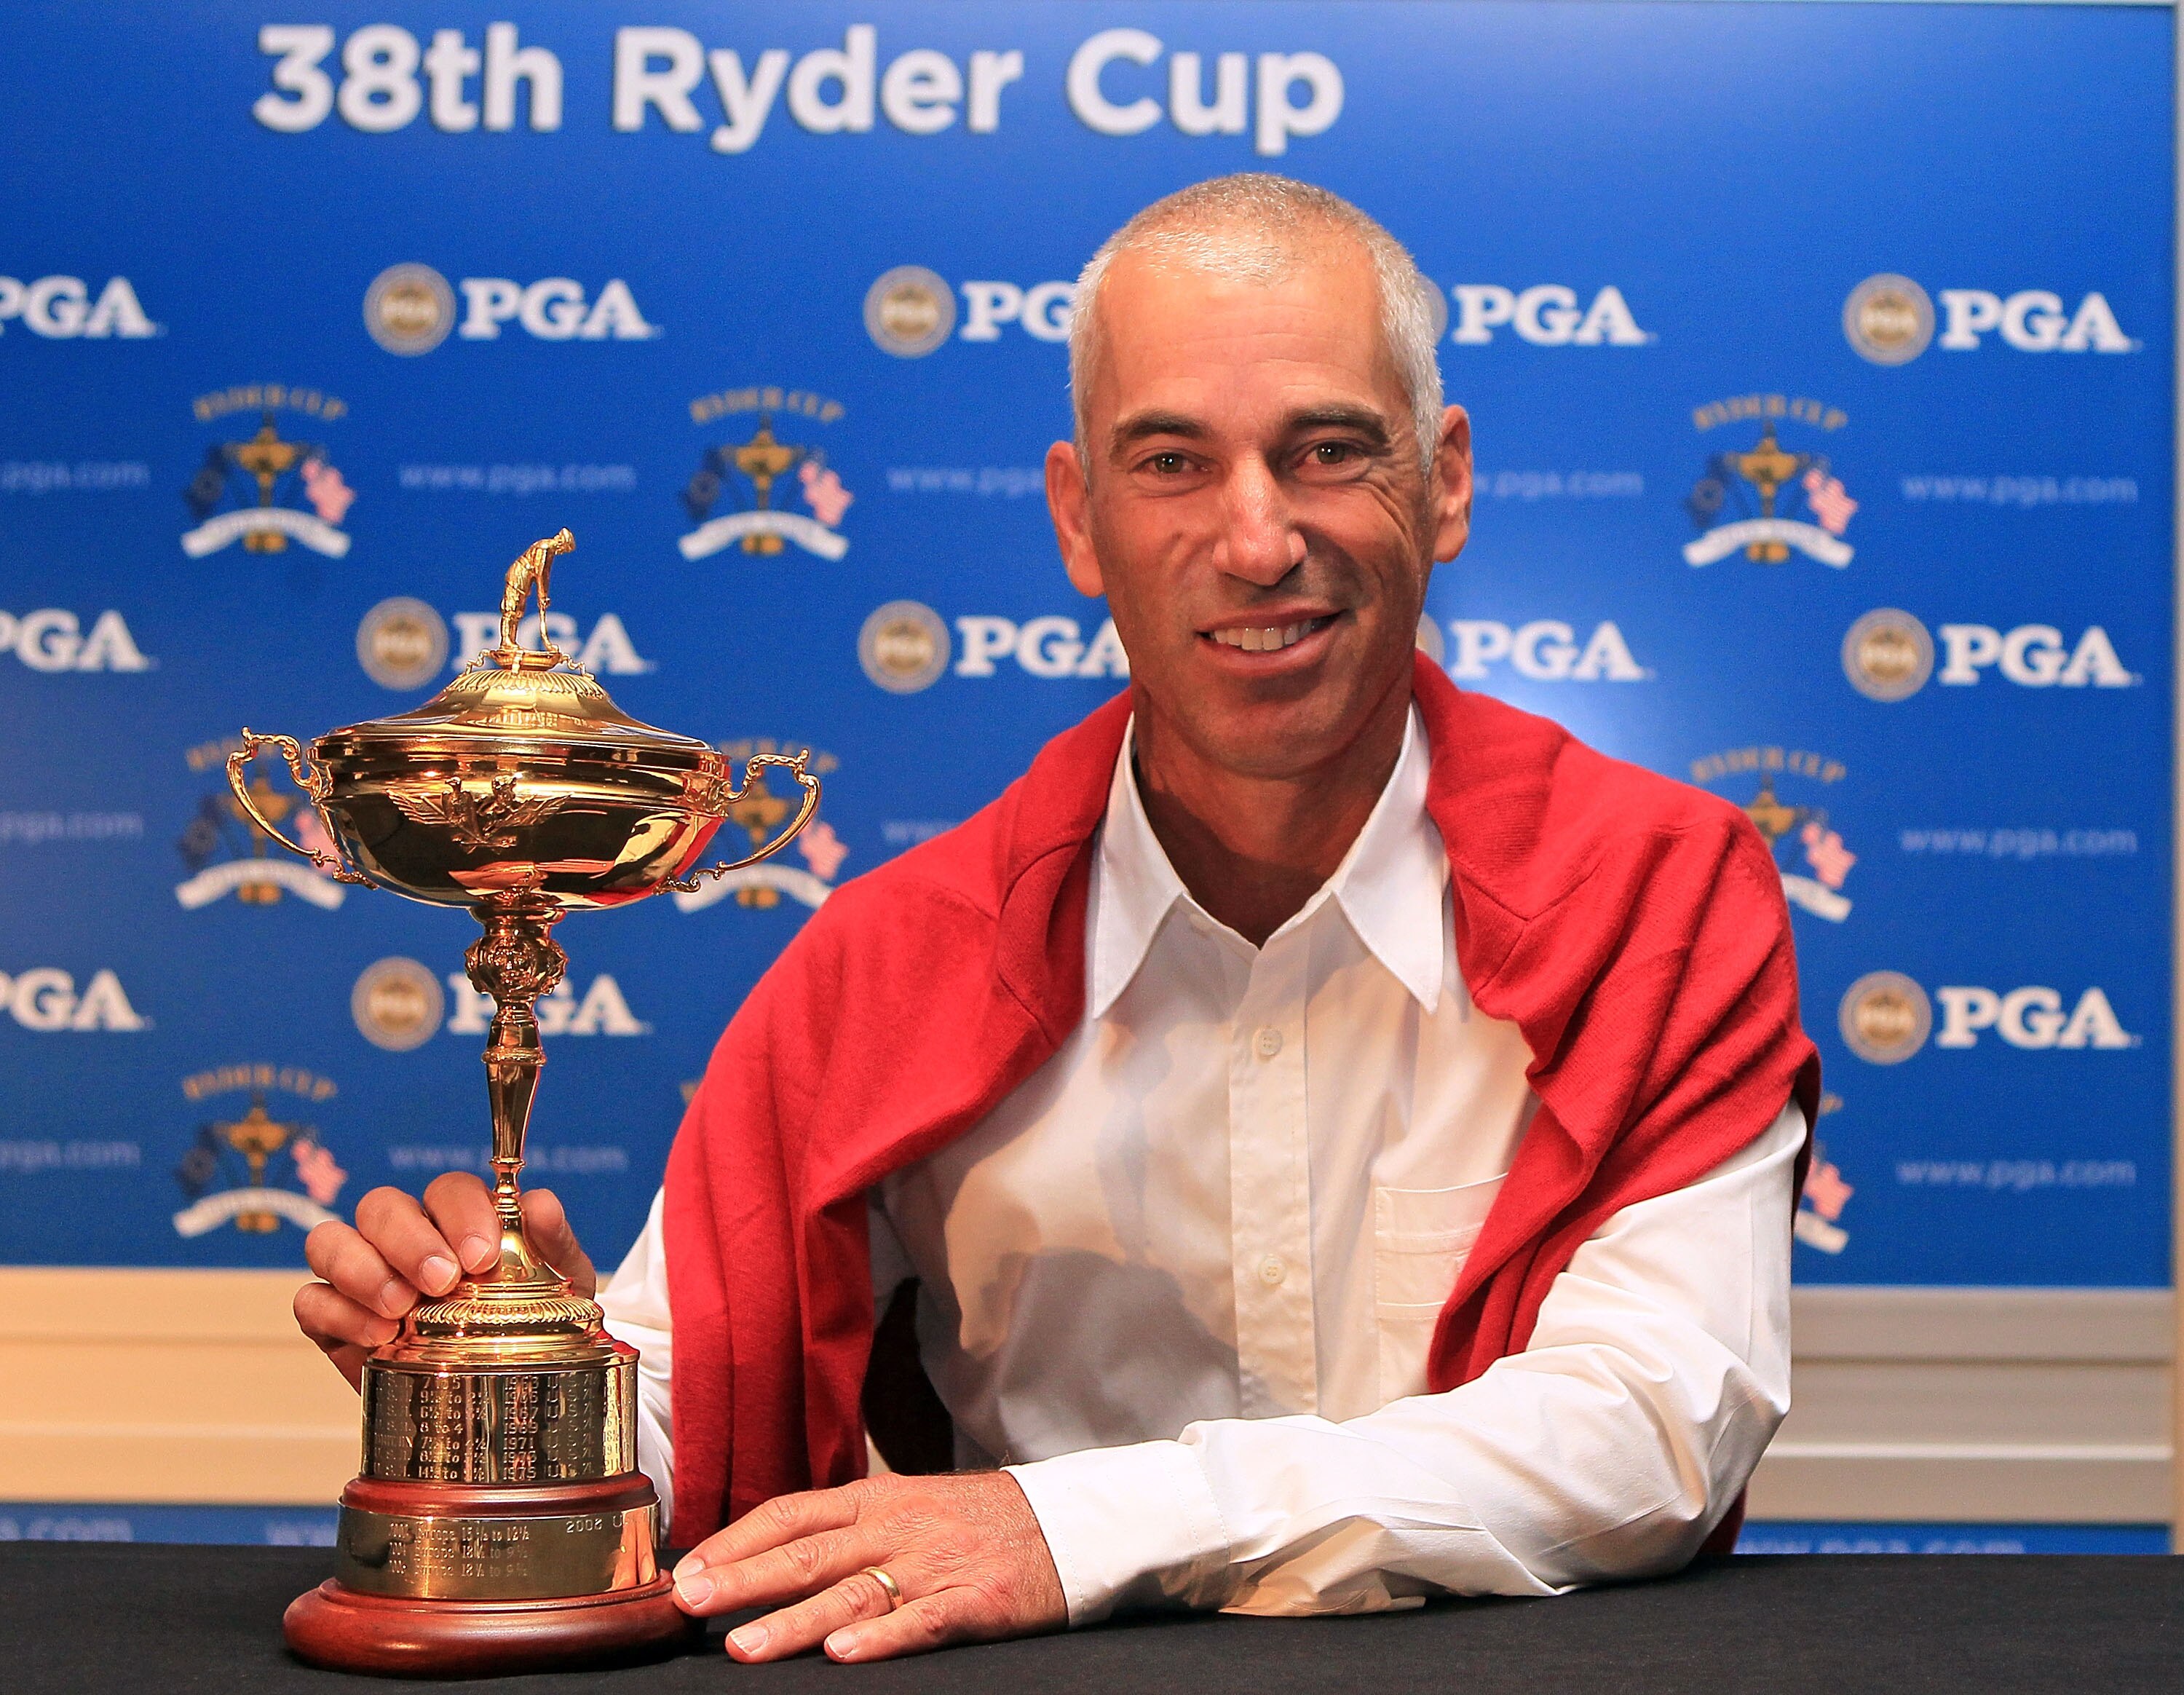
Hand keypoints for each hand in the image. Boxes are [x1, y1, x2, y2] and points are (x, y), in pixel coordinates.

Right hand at [293, 1172, 593, 1388]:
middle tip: (441, 1280)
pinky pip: (311, 1300)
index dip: (461, 1213)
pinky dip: (339, 1313)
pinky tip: (378, 1337)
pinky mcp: (334, 1319)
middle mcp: (403, 1236)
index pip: (447, 1190)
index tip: (481, 1256)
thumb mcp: (557, 1284)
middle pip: (381, 1207)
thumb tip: (540, 1205)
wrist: (501, 1388)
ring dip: (361, 1269)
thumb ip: (553, 1242)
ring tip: (400, 1308)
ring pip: (330, 1241)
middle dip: (408, 1240)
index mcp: (456, 1218)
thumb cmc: (530, 1321)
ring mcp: (362, 1274)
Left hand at [672, 1471, 1066, 1663]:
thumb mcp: (906, 1504)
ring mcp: (934, 1566)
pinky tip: (844, 1653)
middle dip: (744, 1579)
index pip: (791, 1513)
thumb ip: (845, 1529)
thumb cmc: (975, 1519)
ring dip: (795, 1621)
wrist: (1066, 1522)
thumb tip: (767, 1557)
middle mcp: (896, 1528)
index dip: (736, 1541)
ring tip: (747, 1647)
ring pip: (853, 1593)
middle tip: (690, 1604)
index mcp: (875, 1500)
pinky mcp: (974, 1602)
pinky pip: (921, 1622)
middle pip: (808, 1553)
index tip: (687, 1572)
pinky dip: (882, 1638)